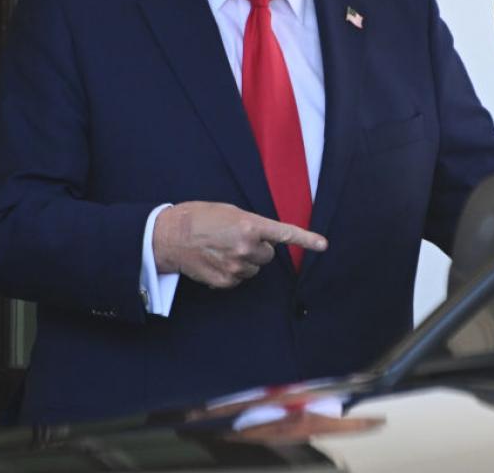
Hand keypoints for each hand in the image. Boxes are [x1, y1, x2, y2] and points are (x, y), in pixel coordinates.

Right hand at [153, 201, 326, 288]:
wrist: (169, 236)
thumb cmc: (198, 218)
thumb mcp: (229, 211)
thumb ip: (251, 224)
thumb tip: (264, 238)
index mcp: (250, 225)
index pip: (285, 234)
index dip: (307, 240)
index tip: (323, 245)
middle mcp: (247, 247)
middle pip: (268, 254)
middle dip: (258, 248)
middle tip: (236, 239)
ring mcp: (237, 266)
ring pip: (254, 268)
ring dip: (244, 260)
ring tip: (221, 249)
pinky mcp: (226, 281)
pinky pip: (239, 278)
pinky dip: (231, 272)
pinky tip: (215, 260)